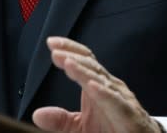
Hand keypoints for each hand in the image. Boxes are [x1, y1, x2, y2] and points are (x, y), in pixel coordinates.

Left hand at [32, 36, 162, 132]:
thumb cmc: (113, 131)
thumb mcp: (80, 128)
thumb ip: (60, 120)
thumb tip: (37, 114)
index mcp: (97, 86)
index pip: (84, 60)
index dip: (69, 49)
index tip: (50, 43)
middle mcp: (110, 87)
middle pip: (91, 65)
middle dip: (73, 56)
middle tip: (55, 52)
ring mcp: (121, 99)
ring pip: (102, 80)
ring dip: (84, 71)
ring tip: (68, 64)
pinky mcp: (130, 115)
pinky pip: (116, 102)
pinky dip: (104, 93)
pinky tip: (92, 86)